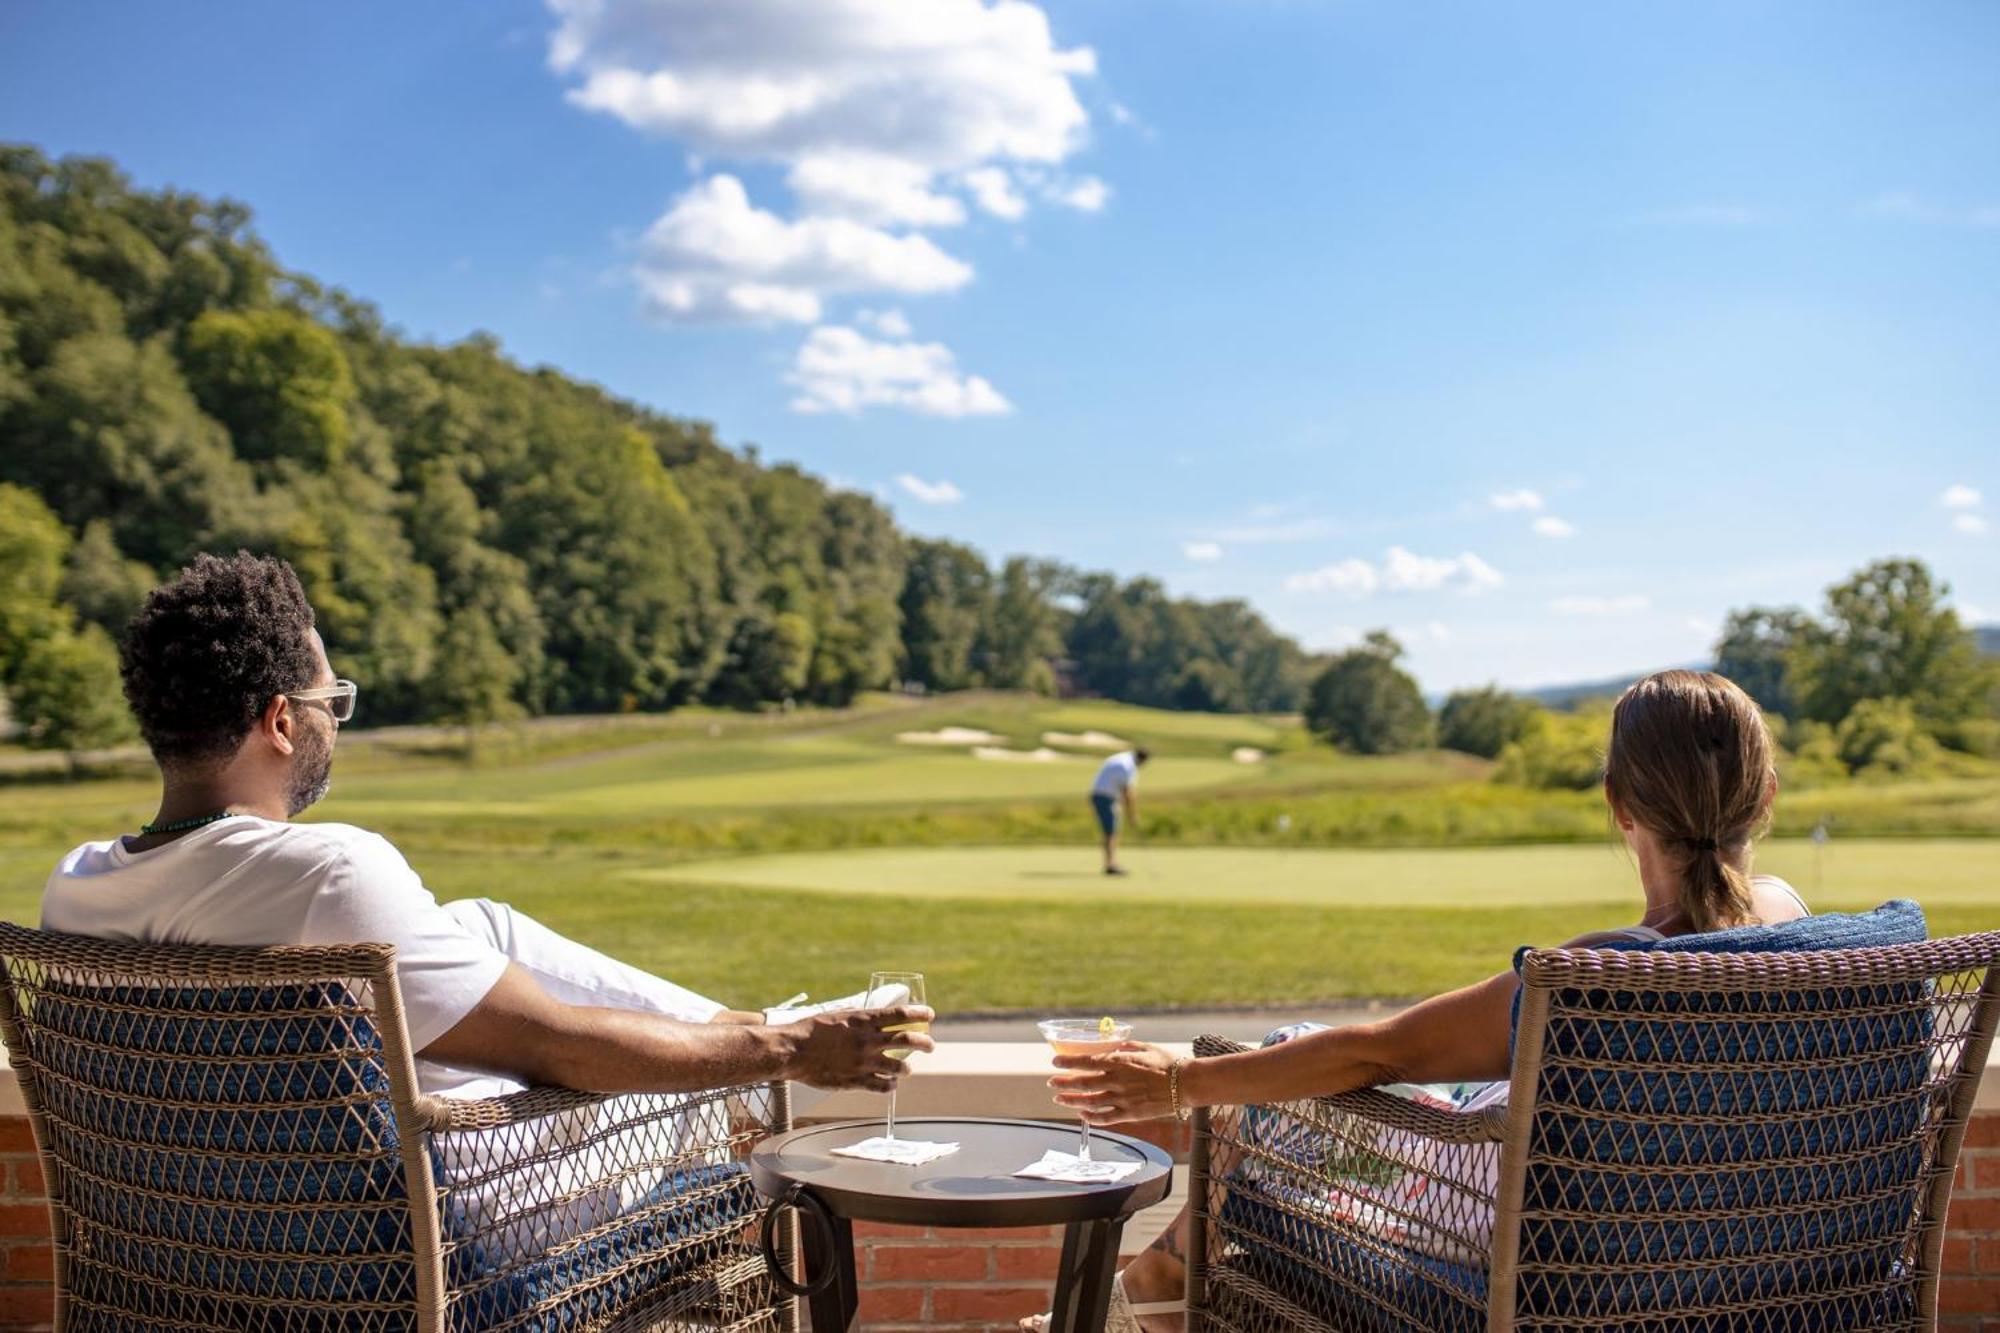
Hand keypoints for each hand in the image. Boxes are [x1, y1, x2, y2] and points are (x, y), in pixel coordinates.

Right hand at [783, 1005, 935, 1090]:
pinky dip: (891, 1085)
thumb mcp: (839, 1015)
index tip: (930, 1015)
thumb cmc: (812, 1030)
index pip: (901, 1015)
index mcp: (864, 1020)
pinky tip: (891, 1084)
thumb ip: (858, 1017)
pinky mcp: (856, 1080)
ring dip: (907, 1068)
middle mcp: (868, 1040)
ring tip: (908, 1069)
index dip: (920, 1014)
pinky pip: (882, 1086)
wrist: (793, 1050)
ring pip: (899, 1067)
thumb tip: (870, 1016)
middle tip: (930, 1045)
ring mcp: (863, 1062)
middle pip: (908, 1041)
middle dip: (925, 1043)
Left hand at [1049, 1040, 1177, 1124]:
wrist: (1186, 1083)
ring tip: (1060, 1099)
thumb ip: (1126, 1047)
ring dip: (1072, 1101)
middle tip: (1052, 1083)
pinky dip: (1091, 1117)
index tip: (1055, 1063)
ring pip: (1090, 1102)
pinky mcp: (1130, 1114)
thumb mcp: (1144, 1048)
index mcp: (1119, 1062)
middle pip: (1082, 1083)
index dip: (1068, 1062)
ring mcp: (1123, 1099)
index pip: (1086, 1062)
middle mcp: (1117, 1081)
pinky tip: (1082, 1115)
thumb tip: (1113, 1047)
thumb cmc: (1167, 1062)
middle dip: (1064, 1083)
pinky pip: (1106, 1118)